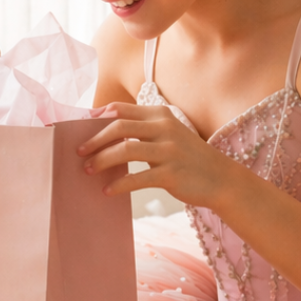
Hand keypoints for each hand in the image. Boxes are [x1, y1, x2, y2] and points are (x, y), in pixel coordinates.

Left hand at [76, 103, 241, 207]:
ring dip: (101, 160)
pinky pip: (137, 178)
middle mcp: (164, 128)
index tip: (79, 129)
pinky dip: (119, 184)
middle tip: (78, 152)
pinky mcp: (171, 174)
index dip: (96, 118)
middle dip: (94, 139)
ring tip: (88, 170)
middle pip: (119, 126)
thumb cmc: (187, 158)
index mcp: (160, 115)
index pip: (120, 110)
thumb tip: (103, 130)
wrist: (221, 179)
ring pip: (125, 150)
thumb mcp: (168, 134)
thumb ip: (142, 129)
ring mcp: (169, 151)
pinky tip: (107, 190)